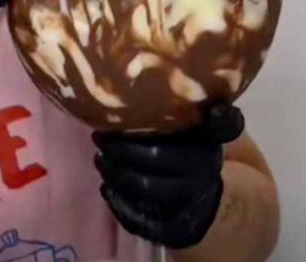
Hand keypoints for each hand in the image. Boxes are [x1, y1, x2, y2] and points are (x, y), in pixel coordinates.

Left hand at [93, 105, 244, 249]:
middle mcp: (202, 174)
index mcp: (205, 146)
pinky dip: (119, 204)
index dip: (137, 136)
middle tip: (99, 138)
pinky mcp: (175, 228)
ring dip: (115, 174)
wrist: (206, 200)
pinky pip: (142, 219)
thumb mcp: (198, 129)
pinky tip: (106, 189)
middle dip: (119, 151)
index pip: (164, 143)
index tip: (111, 125)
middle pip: (153, 159)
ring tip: (100, 160)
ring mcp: (189, 202)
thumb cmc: (189, 153)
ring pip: (144, 187)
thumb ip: (189, 108)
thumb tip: (161, 78)